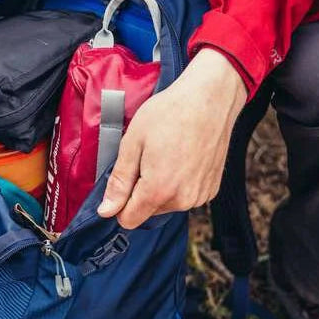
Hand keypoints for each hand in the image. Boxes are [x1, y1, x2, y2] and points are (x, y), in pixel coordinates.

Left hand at [97, 48, 247, 229]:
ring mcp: (200, 196)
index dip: (119, 202)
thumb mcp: (133, 142)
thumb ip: (119, 180)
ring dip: (161, 187)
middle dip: (141, 191)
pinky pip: (185, 196)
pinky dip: (180, 182)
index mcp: (158, 190)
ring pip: (167, 204)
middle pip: (147, 212)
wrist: (211, 98)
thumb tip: (106, 211)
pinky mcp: (212, 189)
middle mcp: (182, 200)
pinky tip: (182, 157)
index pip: (128, 220)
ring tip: (167, 154)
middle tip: (147, 157)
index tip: (123, 178)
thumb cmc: (170, 113)